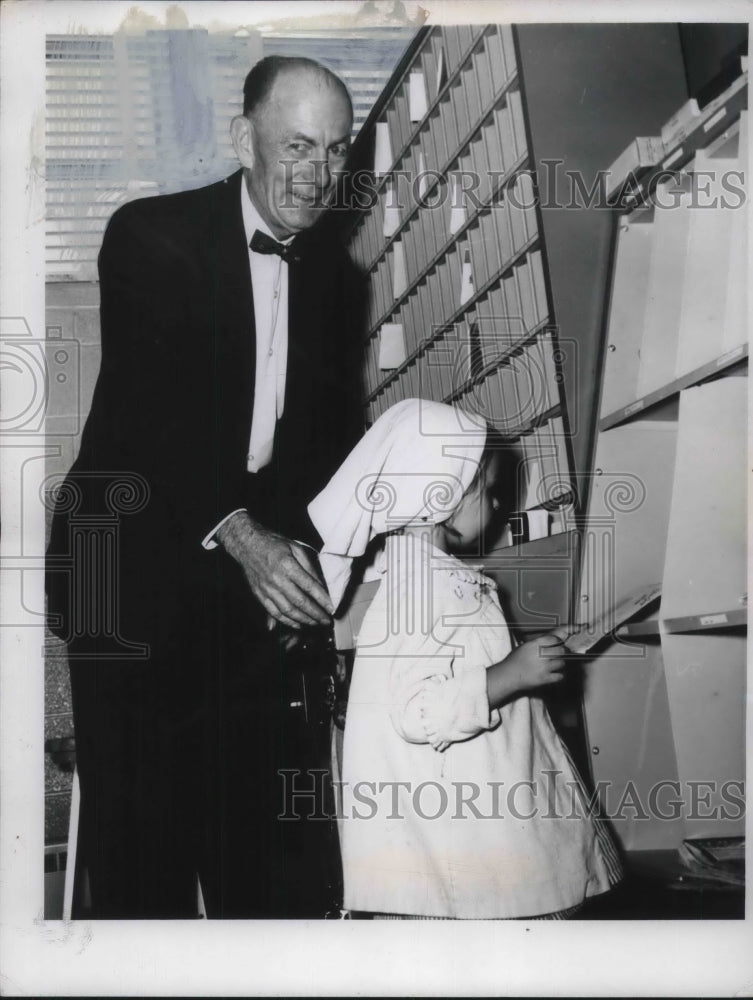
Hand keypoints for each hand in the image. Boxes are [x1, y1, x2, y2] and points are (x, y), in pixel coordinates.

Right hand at [217, 511, 332, 627]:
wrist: (247, 544)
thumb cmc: (273, 544)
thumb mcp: (296, 548)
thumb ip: (309, 567)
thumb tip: (321, 585)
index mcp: (287, 566)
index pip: (309, 587)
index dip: (322, 600)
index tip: (332, 608)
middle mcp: (277, 580)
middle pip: (300, 602)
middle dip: (316, 614)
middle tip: (327, 621)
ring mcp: (267, 589)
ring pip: (288, 611)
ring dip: (304, 620)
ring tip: (316, 623)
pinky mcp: (260, 595)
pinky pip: (274, 613)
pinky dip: (287, 621)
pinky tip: (298, 624)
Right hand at [486, 627, 569, 708]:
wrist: (509, 676)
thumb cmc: (515, 660)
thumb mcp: (525, 646)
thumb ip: (539, 641)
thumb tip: (555, 637)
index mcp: (534, 645)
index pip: (554, 639)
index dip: (558, 641)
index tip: (558, 643)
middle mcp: (540, 655)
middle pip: (561, 650)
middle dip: (560, 652)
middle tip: (557, 654)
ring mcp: (543, 667)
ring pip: (562, 663)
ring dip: (560, 663)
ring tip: (553, 664)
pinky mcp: (545, 679)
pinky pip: (560, 676)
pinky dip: (559, 675)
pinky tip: (554, 673)